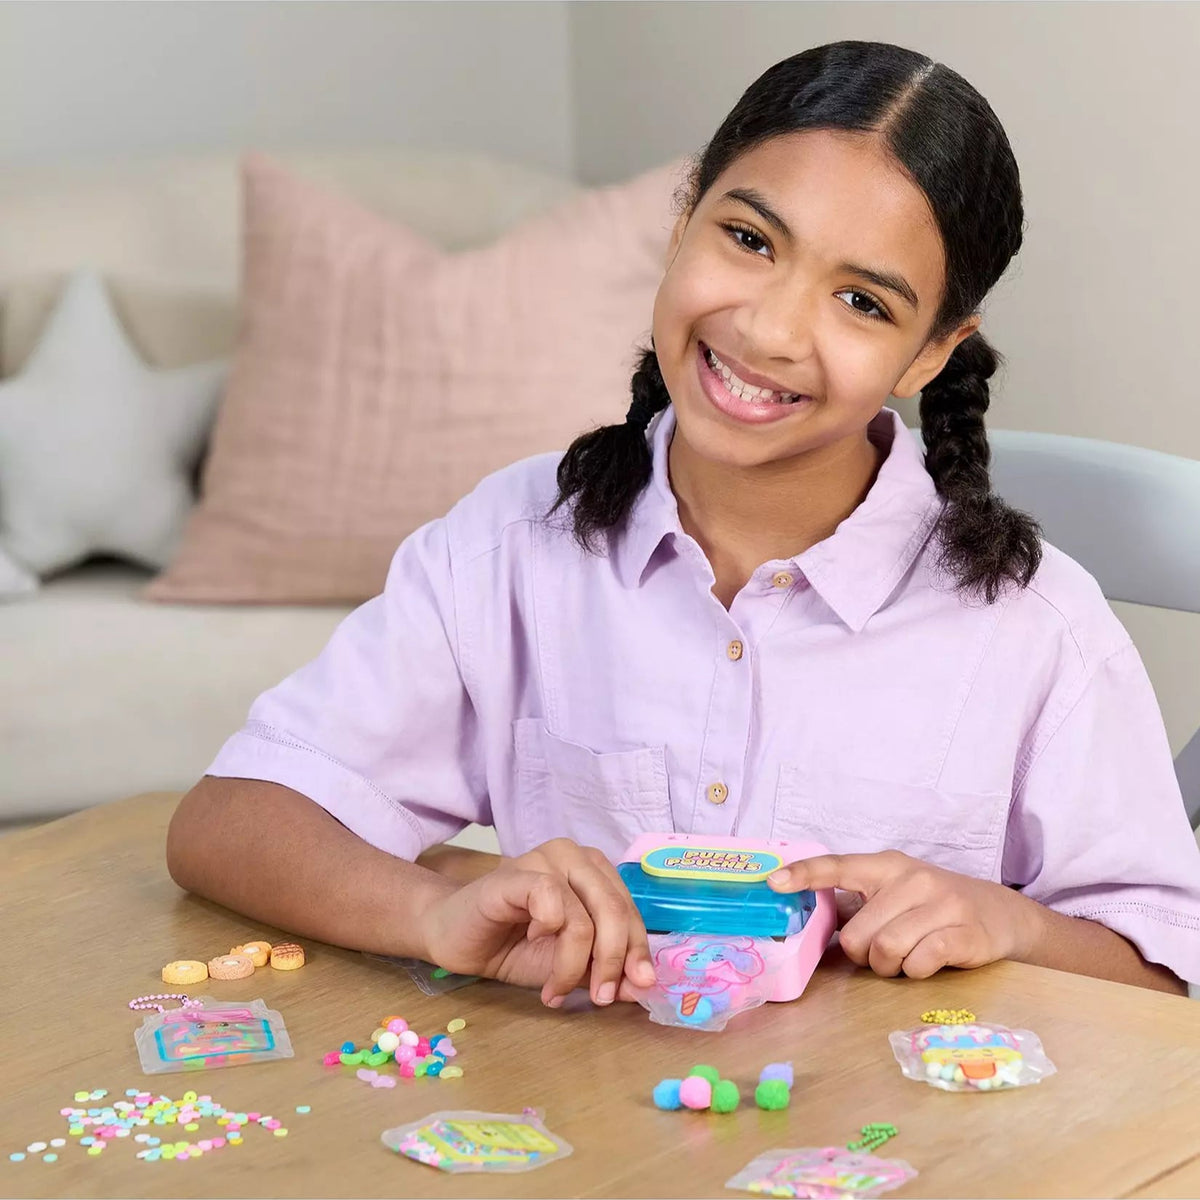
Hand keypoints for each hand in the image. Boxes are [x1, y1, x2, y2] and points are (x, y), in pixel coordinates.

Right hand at [417, 838, 654, 1006]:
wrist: (454, 938)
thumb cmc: (513, 946)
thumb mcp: (569, 964)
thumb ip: (603, 970)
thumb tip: (642, 988)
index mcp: (594, 872)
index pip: (630, 912)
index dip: (637, 952)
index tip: (637, 990)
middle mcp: (575, 857)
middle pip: (615, 912)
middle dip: (612, 963)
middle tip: (600, 997)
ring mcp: (545, 859)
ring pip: (585, 916)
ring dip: (575, 964)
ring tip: (555, 989)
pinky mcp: (516, 874)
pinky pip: (551, 903)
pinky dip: (549, 936)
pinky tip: (531, 941)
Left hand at [767, 850, 1035, 978]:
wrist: (999, 913)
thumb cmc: (933, 905)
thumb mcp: (895, 892)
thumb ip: (858, 902)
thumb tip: (809, 915)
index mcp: (887, 865)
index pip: (838, 866)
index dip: (804, 875)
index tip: (773, 883)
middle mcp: (912, 879)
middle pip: (857, 934)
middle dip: (862, 954)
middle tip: (880, 952)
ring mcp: (941, 904)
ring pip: (885, 951)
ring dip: (888, 967)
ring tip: (903, 959)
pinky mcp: (963, 934)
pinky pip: (918, 964)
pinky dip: (915, 972)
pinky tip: (926, 963)